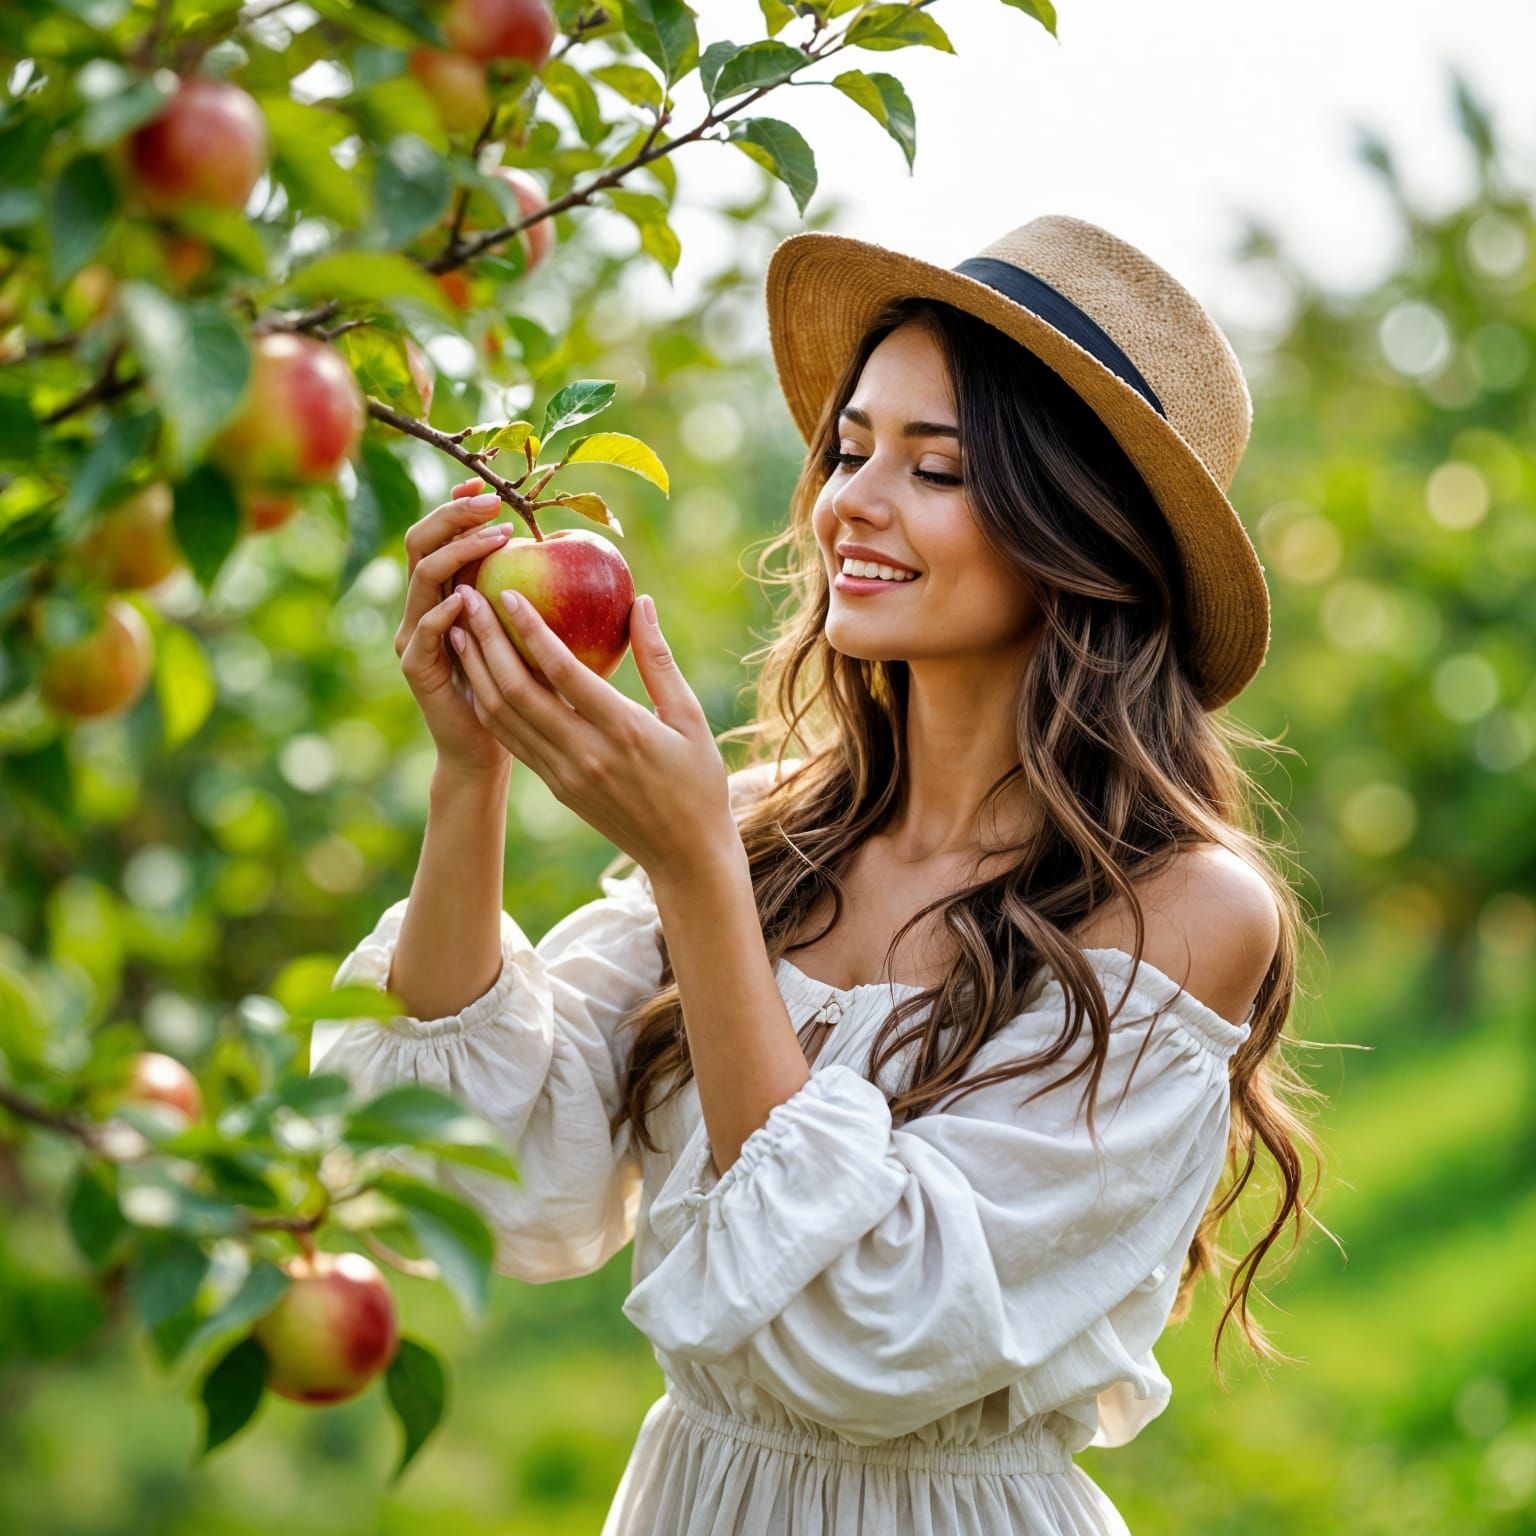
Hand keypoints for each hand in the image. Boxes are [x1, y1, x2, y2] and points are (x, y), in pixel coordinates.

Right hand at [396, 477, 515, 781]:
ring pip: (423, 577)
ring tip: (495, 539)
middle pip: (420, 541)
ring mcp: (415, 635)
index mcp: (446, 591)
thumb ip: (536, 592)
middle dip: (454, 515)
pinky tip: (469, 597)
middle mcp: (423, 606)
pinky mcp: (417, 666)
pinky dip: (445, 610)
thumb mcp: (530, 631)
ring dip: (458, 552)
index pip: (441, 532)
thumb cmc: (522, 688)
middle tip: (493, 502)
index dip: (457, 504)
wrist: (488, 748)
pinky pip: (427, 630)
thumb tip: (577, 546)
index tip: (487, 485)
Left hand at [451, 581, 733, 877]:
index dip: (530, 630)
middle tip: (467, 598)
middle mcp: (584, 753)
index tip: (507, 593)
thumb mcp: (689, 719)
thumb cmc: (699, 782)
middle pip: (517, 691)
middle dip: (486, 641)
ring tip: (460, 629)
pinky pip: (512, 740)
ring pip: (503, 717)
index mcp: (623, 731)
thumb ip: (659, 661)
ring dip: (476, 671)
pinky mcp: (555, 787)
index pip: (563, 672)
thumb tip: (640, 601)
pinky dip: (490, 703)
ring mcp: (563, 774)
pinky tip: (480, 674)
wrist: (685, 856)